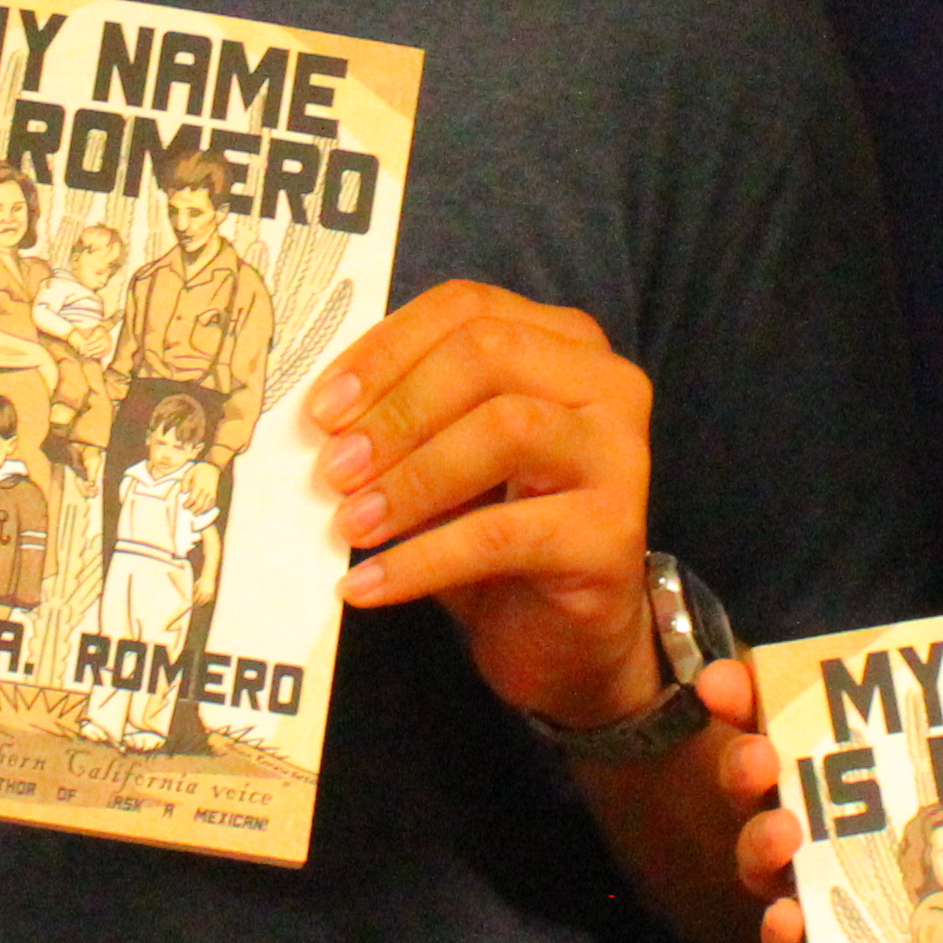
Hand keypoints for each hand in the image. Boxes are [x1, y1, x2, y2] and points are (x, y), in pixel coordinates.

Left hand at [310, 279, 667, 732]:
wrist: (563, 634)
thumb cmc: (497, 527)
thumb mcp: (445, 455)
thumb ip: (403, 415)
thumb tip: (323, 418)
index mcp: (563, 342)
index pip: (466, 308)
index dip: (385, 351)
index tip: (322, 409)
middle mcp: (606, 383)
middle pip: (488, 354)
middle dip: (397, 410)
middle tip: (334, 468)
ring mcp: (619, 455)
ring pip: (506, 429)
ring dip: (412, 478)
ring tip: (350, 524)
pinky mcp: (612, 534)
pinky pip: (503, 533)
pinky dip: (423, 559)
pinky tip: (369, 584)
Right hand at [733, 548, 942, 942]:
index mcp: (858, 749)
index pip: (782, 714)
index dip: (742, 696)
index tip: (720, 683)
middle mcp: (833, 813)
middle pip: (762, 790)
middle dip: (742, 768)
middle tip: (757, 760)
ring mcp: (837, 883)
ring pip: (770, 866)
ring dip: (758, 848)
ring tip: (782, 836)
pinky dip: (788, 934)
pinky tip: (790, 922)